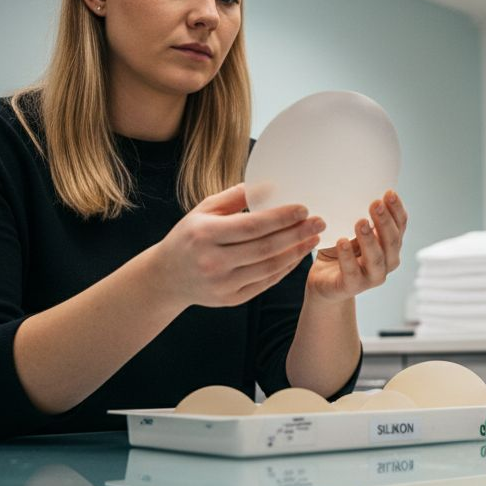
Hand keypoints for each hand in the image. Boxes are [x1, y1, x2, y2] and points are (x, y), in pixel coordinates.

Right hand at [156, 184, 323, 306]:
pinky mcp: (230, 300)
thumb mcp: (203, 210)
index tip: (303, 208)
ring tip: (313, 237)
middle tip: (319, 222)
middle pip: (265, 248)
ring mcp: (222, 284)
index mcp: (205, 235)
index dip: (281, 217)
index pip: (252, 226)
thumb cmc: (189, 236)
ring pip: (269, 268)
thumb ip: (234, 197)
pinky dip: (284, 269)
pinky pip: (265, 283)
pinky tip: (297, 255)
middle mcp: (213, 261)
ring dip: (296, 252)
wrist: (166, 277)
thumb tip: (269, 186)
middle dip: (297, 234)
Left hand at [306, 191, 406, 302]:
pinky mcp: (352, 287)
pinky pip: (352, 272)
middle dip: (384, 221)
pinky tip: (341, 242)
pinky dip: (347, 257)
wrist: (324, 282)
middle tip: (375, 204)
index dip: (396, 210)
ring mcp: (372, 277)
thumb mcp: (352, 231)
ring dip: (369, 239)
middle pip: (391, 241)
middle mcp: (387, 261)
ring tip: (361, 222)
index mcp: (390, 245)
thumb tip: (361, 189)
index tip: (389, 193)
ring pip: (376, 258)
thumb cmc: (341, 252)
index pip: (400, 225)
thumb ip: (362, 218)